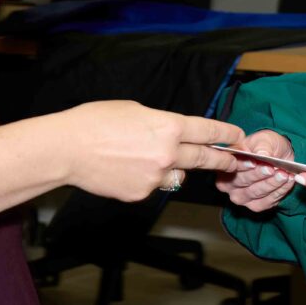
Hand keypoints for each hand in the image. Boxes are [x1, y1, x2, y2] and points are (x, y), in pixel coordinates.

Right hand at [62, 100, 243, 200]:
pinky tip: (128, 168)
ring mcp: (155, 177)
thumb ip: (160, 123)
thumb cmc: (96, 122)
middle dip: (222, 160)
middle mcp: (168, 154)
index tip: (237, 137)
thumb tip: (171, 134)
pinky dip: (148, 179)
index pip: (209, 131)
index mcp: (169, 127)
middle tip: (232, 161)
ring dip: (176, 169)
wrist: (68, 149)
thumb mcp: (135, 109)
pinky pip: (154, 186)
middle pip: (205, 159)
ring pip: (178, 176)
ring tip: (154, 159)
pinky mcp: (141, 194)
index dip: (226, 134)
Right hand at [215, 129, 295, 211]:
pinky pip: (267, 202)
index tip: (254, 161)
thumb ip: (262, 146)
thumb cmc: (265, 146)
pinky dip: (279, 191)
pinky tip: (288, 181)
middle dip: (258, 175)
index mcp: (225, 164)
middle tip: (271, 168)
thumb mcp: (264, 139)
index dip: (242, 164)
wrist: (278, 155)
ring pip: (255, 193)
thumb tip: (262, 154)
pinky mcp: (255, 205)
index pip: (230, 165)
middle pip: (240, 181)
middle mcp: (227, 183)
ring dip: (271, 184)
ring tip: (284, 174)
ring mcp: (241, 196)